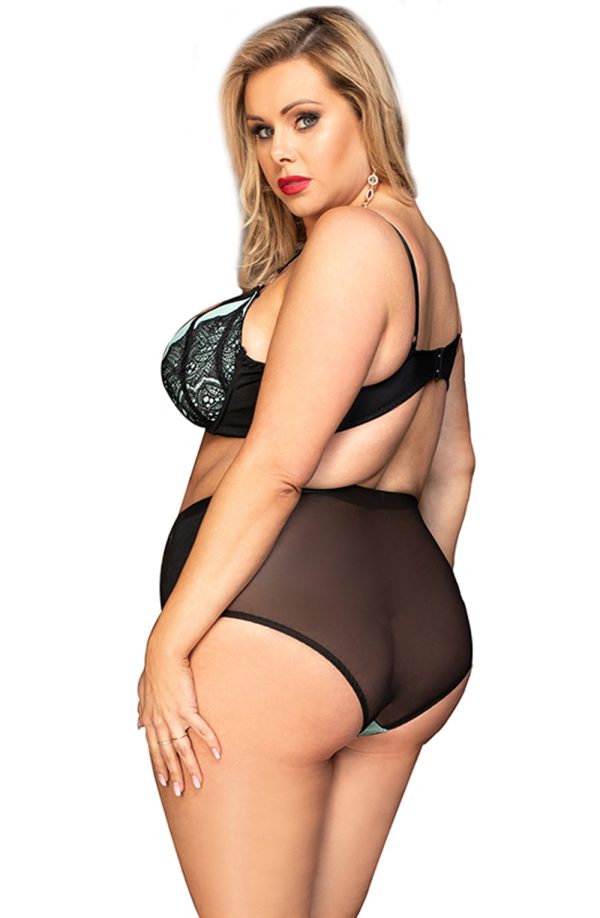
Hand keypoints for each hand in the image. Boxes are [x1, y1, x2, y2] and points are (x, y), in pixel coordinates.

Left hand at [137, 641, 222, 795]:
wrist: (163, 655)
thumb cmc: (154, 669)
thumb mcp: (142, 692)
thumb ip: (141, 710)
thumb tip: (137, 723)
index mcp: (150, 719)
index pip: (154, 749)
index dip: (159, 766)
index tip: (164, 781)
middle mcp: (161, 722)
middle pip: (168, 754)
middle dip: (174, 774)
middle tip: (181, 791)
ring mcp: (174, 717)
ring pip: (183, 748)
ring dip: (191, 767)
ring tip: (197, 783)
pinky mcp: (188, 708)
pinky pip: (200, 730)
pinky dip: (209, 742)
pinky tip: (217, 754)